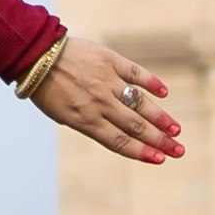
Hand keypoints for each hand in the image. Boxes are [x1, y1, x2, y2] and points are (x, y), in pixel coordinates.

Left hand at [36, 38, 182, 166]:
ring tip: (176, 129)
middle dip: (159, 140)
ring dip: (160, 117)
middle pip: (134, 126)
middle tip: (178, 150)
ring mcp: (105, 81)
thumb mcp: (62, 114)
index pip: (119, 141)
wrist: (36, 54)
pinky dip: (150, 82)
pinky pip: (135, 72)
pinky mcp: (109, 60)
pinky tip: (163, 92)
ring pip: (139, 103)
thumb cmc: (48, 89)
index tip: (160, 160)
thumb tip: (117, 132)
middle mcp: (98, 102)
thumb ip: (90, 123)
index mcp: (84, 120)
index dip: (141, 152)